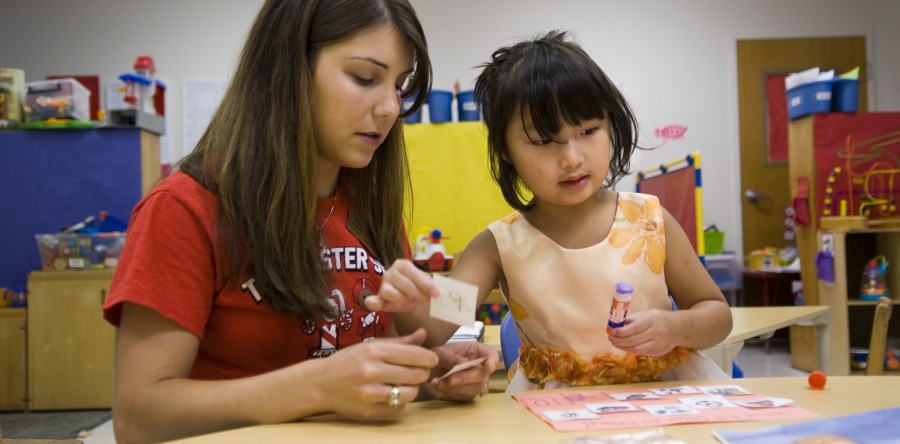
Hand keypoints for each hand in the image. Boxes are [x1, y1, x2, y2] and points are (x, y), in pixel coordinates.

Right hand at [315, 328, 438, 417]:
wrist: (320, 383)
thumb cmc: (348, 361)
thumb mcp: (370, 345)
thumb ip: (399, 342)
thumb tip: (423, 333)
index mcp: (374, 351)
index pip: (414, 355)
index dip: (429, 358)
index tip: (433, 359)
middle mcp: (372, 371)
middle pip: (416, 375)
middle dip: (422, 373)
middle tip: (419, 372)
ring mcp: (370, 393)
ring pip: (409, 394)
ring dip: (413, 389)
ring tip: (406, 384)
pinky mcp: (368, 410)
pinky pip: (397, 407)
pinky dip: (400, 401)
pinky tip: (393, 394)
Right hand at [365, 259, 438, 311]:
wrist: (407, 295)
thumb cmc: (416, 286)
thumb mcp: (424, 282)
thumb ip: (429, 285)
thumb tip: (436, 292)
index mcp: (402, 264)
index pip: (413, 272)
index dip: (425, 283)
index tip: (435, 293)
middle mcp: (390, 272)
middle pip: (404, 283)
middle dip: (418, 293)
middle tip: (428, 299)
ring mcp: (383, 285)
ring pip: (390, 293)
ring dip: (403, 298)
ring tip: (409, 299)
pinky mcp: (379, 298)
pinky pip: (373, 300)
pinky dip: (373, 302)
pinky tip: (376, 304)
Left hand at [420, 341, 498, 400]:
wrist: (427, 372)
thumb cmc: (437, 357)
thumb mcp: (441, 353)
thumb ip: (452, 358)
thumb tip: (465, 363)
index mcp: (476, 352)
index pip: (492, 356)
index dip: (493, 361)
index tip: (489, 368)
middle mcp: (479, 367)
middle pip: (483, 375)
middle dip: (467, 378)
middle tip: (450, 380)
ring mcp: (475, 382)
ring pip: (475, 388)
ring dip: (457, 388)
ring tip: (439, 383)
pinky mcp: (467, 394)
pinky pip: (464, 396)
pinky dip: (451, 393)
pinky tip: (439, 387)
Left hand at [607, 309, 683, 355]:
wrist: (680, 329)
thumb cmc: (660, 319)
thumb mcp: (647, 314)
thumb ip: (633, 319)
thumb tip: (617, 324)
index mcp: (652, 320)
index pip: (635, 328)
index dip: (622, 332)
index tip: (612, 332)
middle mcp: (656, 332)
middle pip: (634, 340)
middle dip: (619, 341)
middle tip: (610, 339)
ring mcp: (658, 344)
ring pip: (636, 349)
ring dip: (623, 347)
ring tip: (615, 343)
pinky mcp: (658, 352)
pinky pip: (641, 353)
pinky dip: (631, 350)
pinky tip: (624, 346)